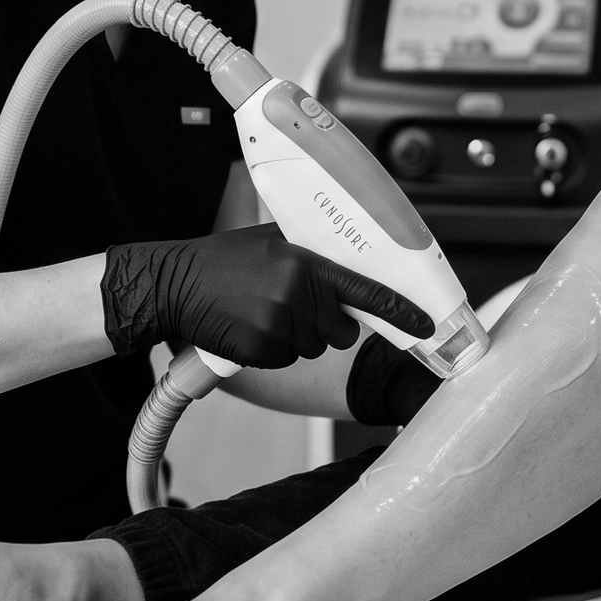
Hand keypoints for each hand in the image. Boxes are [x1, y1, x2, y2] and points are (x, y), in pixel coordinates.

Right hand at [102, 224, 434, 369]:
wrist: (176, 285)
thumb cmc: (224, 261)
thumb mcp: (272, 240)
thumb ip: (313, 253)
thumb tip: (352, 266)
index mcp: (305, 263)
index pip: (366, 292)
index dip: (400, 312)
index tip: (425, 326)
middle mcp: (297, 294)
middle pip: (342, 330)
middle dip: (328, 325)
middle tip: (294, 306)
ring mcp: (278, 325)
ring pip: (315, 347)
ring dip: (298, 337)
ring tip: (264, 312)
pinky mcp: (261, 350)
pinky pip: (288, 359)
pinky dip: (275, 350)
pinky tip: (252, 328)